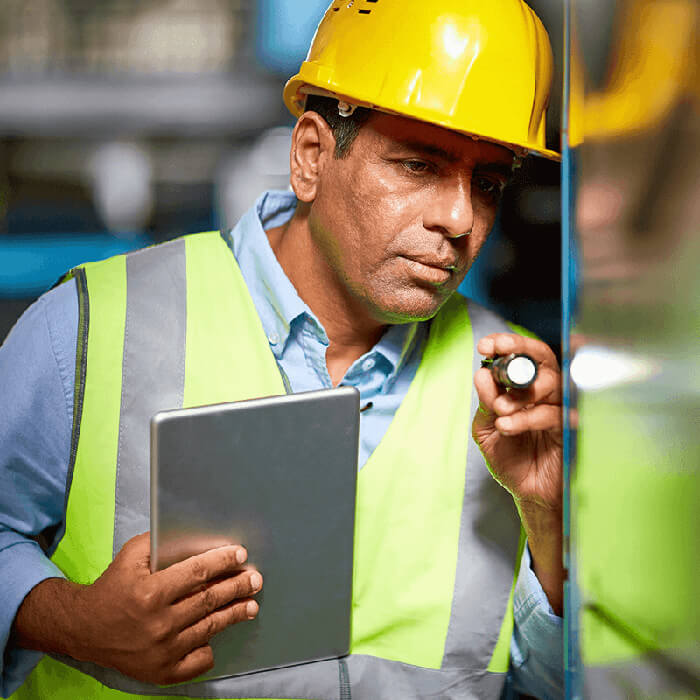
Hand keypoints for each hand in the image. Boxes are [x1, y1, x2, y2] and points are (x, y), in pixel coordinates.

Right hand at [13, 532, 261, 684]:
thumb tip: (198, 537)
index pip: (197, 572)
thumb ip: (161, 543)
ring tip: (251, 604)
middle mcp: (158, 623)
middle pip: (210, 600)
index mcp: (150, 592)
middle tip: (255, 579)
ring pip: (209, 628)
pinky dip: (209, 647)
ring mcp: (162, 650)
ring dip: (234, 614)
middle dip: (237, 586)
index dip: (222, 561)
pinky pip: (197, 660)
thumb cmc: (113, 587)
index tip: (240, 554)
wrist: (85, 629)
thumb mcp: (131, 555)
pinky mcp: (162, 672)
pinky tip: (218, 635)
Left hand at [472, 332, 563, 613]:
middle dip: (519, 350)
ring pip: (550, 383)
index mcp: (523, 388)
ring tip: (499, 409)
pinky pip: (554, 415)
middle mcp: (544, 393)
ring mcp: (560, 409)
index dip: (506, 344)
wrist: (528, 493)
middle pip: (542, 358)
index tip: (485, 345)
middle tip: (496, 352)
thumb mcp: (486, 430)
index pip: (521, 355)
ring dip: (520, 392)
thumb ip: (485, 403)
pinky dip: (528, 417)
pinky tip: (507, 426)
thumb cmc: (511, 458)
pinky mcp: (570, 430)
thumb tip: (482, 374)